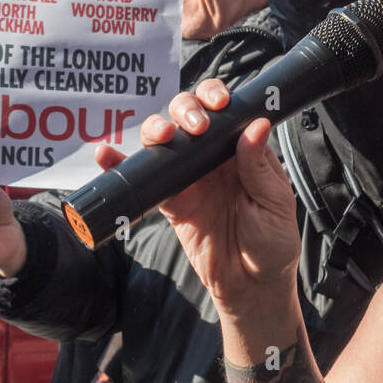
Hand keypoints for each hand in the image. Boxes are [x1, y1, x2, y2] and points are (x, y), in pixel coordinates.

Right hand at [93, 78, 299, 318]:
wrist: (251, 286)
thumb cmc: (273, 243)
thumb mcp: (275, 203)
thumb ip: (259, 167)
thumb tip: (256, 125)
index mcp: (243, 151)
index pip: (227, 111)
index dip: (217, 97)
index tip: (218, 103)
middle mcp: (214, 157)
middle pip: (189, 115)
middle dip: (185, 108)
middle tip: (194, 126)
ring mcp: (190, 178)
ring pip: (164, 140)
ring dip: (156, 128)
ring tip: (162, 135)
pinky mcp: (171, 201)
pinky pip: (145, 179)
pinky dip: (123, 165)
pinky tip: (107, 154)